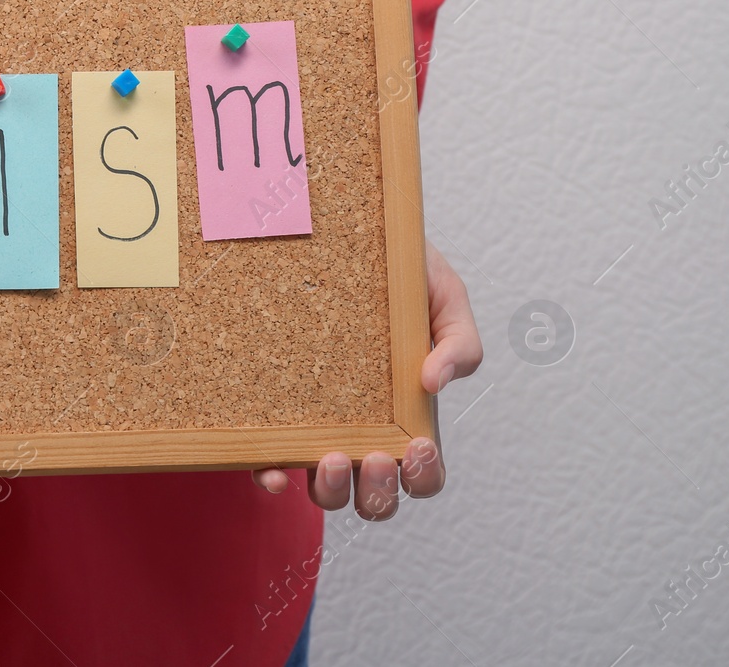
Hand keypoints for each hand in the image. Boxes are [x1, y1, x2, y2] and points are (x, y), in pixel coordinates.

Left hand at [250, 240, 481, 518]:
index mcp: (407, 412)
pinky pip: (269, 460)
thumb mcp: (443, 295)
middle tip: (374, 456)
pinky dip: (272, 475)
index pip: (422, 471)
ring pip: (325, 489)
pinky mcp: (273, 412)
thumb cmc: (399, 271)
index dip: (424, 476)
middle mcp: (362, 427)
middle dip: (378, 491)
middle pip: (376, 495)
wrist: (342, 233)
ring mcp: (315, 424)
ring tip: (330, 456)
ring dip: (331, 490)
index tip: (418, 445)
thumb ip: (460, 339)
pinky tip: (273, 468)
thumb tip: (435, 381)